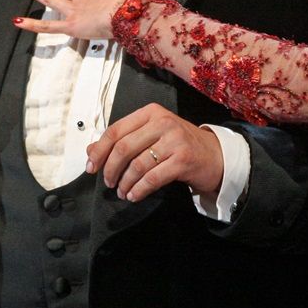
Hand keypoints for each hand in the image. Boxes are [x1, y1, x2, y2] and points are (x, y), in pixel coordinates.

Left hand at [85, 103, 223, 201]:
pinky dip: (139, 189)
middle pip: (124, 147)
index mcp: (150, 112)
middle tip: (108, 183)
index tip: (91, 167)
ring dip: (125, 182)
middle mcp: (162, 122)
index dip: (99, 150)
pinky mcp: (183, 160)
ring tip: (122, 192)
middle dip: (110, 169)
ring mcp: (174, 140)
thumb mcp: (151, 136)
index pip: (116, 130)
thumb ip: (124, 140)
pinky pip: (152, 177)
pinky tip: (134, 195)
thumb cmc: (180, 144)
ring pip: (137, 164)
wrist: (216, 155)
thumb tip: (91, 151)